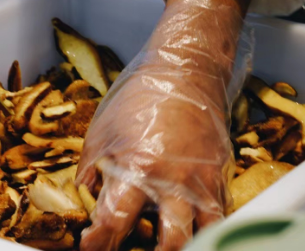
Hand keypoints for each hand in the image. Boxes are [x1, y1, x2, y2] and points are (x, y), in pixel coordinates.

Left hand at [77, 0, 253, 250]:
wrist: (185, 72)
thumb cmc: (138, 99)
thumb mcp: (101, 134)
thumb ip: (91, 174)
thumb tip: (83, 207)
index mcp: (138, 167)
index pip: (115, 222)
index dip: (99, 244)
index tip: (89, 249)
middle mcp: (174, 180)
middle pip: (169, 243)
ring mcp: (203, 181)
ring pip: (204, 236)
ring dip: (183, 249)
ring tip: (162, 249)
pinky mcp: (221, 178)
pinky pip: (218, 218)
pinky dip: (204, 233)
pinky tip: (188, 236)